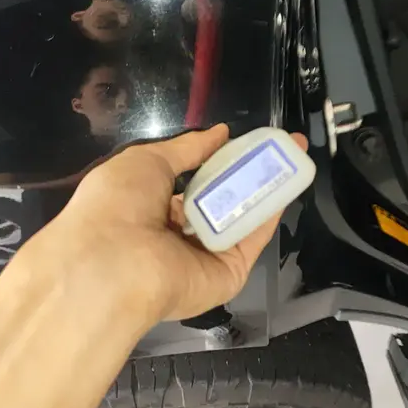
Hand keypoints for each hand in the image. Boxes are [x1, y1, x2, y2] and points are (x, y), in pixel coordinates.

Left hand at [24, 124, 307, 331]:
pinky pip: (251, 240)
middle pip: (224, 200)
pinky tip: (290, 182)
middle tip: (283, 145)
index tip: (246, 141)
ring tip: (295, 155)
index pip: (196, 184)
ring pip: (242, 218)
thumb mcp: (146, 161)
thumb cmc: (119, 203)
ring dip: (267, 187)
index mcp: (154, 208)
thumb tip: (220, 133)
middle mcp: (181, 235)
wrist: (113, 262)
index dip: (221, 161)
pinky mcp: (227, 274)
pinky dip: (270, 213)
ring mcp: (206, 256)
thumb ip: (187, 149)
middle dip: (251, 172)